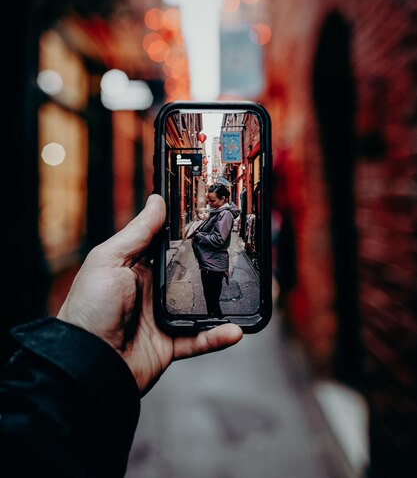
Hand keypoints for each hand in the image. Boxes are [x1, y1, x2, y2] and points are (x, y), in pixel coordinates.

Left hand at [58, 195, 242, 395]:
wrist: (86, 364)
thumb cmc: (89, 308)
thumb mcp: (109, 260)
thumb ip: (137, 233)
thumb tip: (157, 201)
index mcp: (137, 267)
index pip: (168, 243)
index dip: (188, 231)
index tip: (211, 215)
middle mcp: (152, 290)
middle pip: (190, 272)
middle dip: (212, 263)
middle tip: (237, 248)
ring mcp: (163, 317)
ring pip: (201, 305)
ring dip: (221, 300)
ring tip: (242, 288)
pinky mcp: (171, 344)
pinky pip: (200, 339)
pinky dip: (217, 336)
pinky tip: (235, 330)